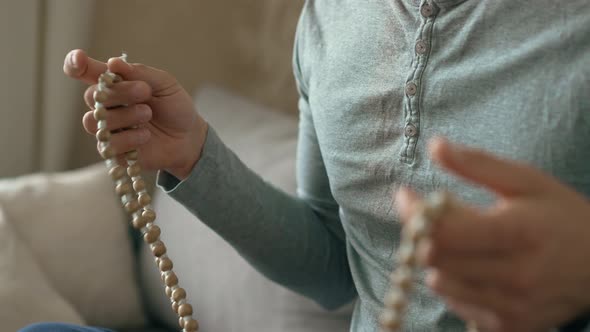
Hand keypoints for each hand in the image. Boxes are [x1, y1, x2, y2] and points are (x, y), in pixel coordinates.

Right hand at [63, 49, 207, 179]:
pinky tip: (145, 135)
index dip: (75, 64)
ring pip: (93, 121)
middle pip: (91, 96)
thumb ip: (140, 73)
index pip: (84, 73)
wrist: (189, 136)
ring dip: (123, 115)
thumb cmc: (175, 107)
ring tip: (148, 113)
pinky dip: (129, 138)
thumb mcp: (165, 84)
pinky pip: (108, 145)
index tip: (81, 59)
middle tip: (144, 91)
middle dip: (118, 92)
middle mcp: (106, 106)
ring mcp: (108, 130)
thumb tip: (113, 63)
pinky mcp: (114, 152)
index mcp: (115, 85)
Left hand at [396, 138, 589, 331]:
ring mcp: (512, 306)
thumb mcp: (527, 181)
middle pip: (438, 258)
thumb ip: (478, 164)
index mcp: (519, 233)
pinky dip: (453, 283)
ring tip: (456, 242)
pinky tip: (470, 267)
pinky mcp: (508, 326)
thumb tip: (435, 146)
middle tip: (427, 217)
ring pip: (442, 283)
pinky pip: (457, 305)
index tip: (405, 195)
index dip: (416, 214)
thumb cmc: (561, 217)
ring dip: (436, 259)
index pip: (447, 232)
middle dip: (421, 234)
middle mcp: (515, 275)